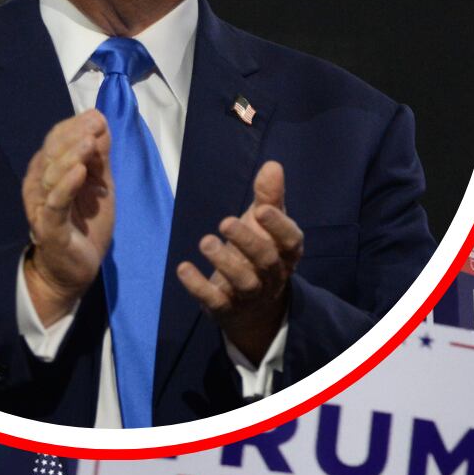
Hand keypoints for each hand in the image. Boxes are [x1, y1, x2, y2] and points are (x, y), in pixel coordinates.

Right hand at [21, 109, 113, 322]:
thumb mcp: (99, 185)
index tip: (97, 117)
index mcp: (48, 172)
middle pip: (51, 153)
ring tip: (88, 142)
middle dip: (73, 136)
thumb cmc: (84, 225)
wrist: (73, 269)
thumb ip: (99, 157)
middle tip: (94, 124)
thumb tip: (100, 123)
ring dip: (70, 156)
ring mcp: (41, 206)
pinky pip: (54, 203)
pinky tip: (79, 171)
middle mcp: (38, 185)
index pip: (55, 141)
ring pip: (51, 175)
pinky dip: (66, 186)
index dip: (74, 127)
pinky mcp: (48, 227)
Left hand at [175, 160, 301, 362]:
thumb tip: (273, 165)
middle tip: (224, 221)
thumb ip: (269, 197)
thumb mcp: (264, 224)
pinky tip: (183, 268)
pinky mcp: (227, 308)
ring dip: (224, 262)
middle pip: (265, 260)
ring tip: (205, 241)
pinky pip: (215, 300)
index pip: (290, 240)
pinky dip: (198, 286)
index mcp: (286, 252)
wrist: (255, 308)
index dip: (278, 226)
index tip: (261, 209)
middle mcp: (272, 275)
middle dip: (247, 241)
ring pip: (243, 281)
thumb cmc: (260, 252)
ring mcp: (250, 295)